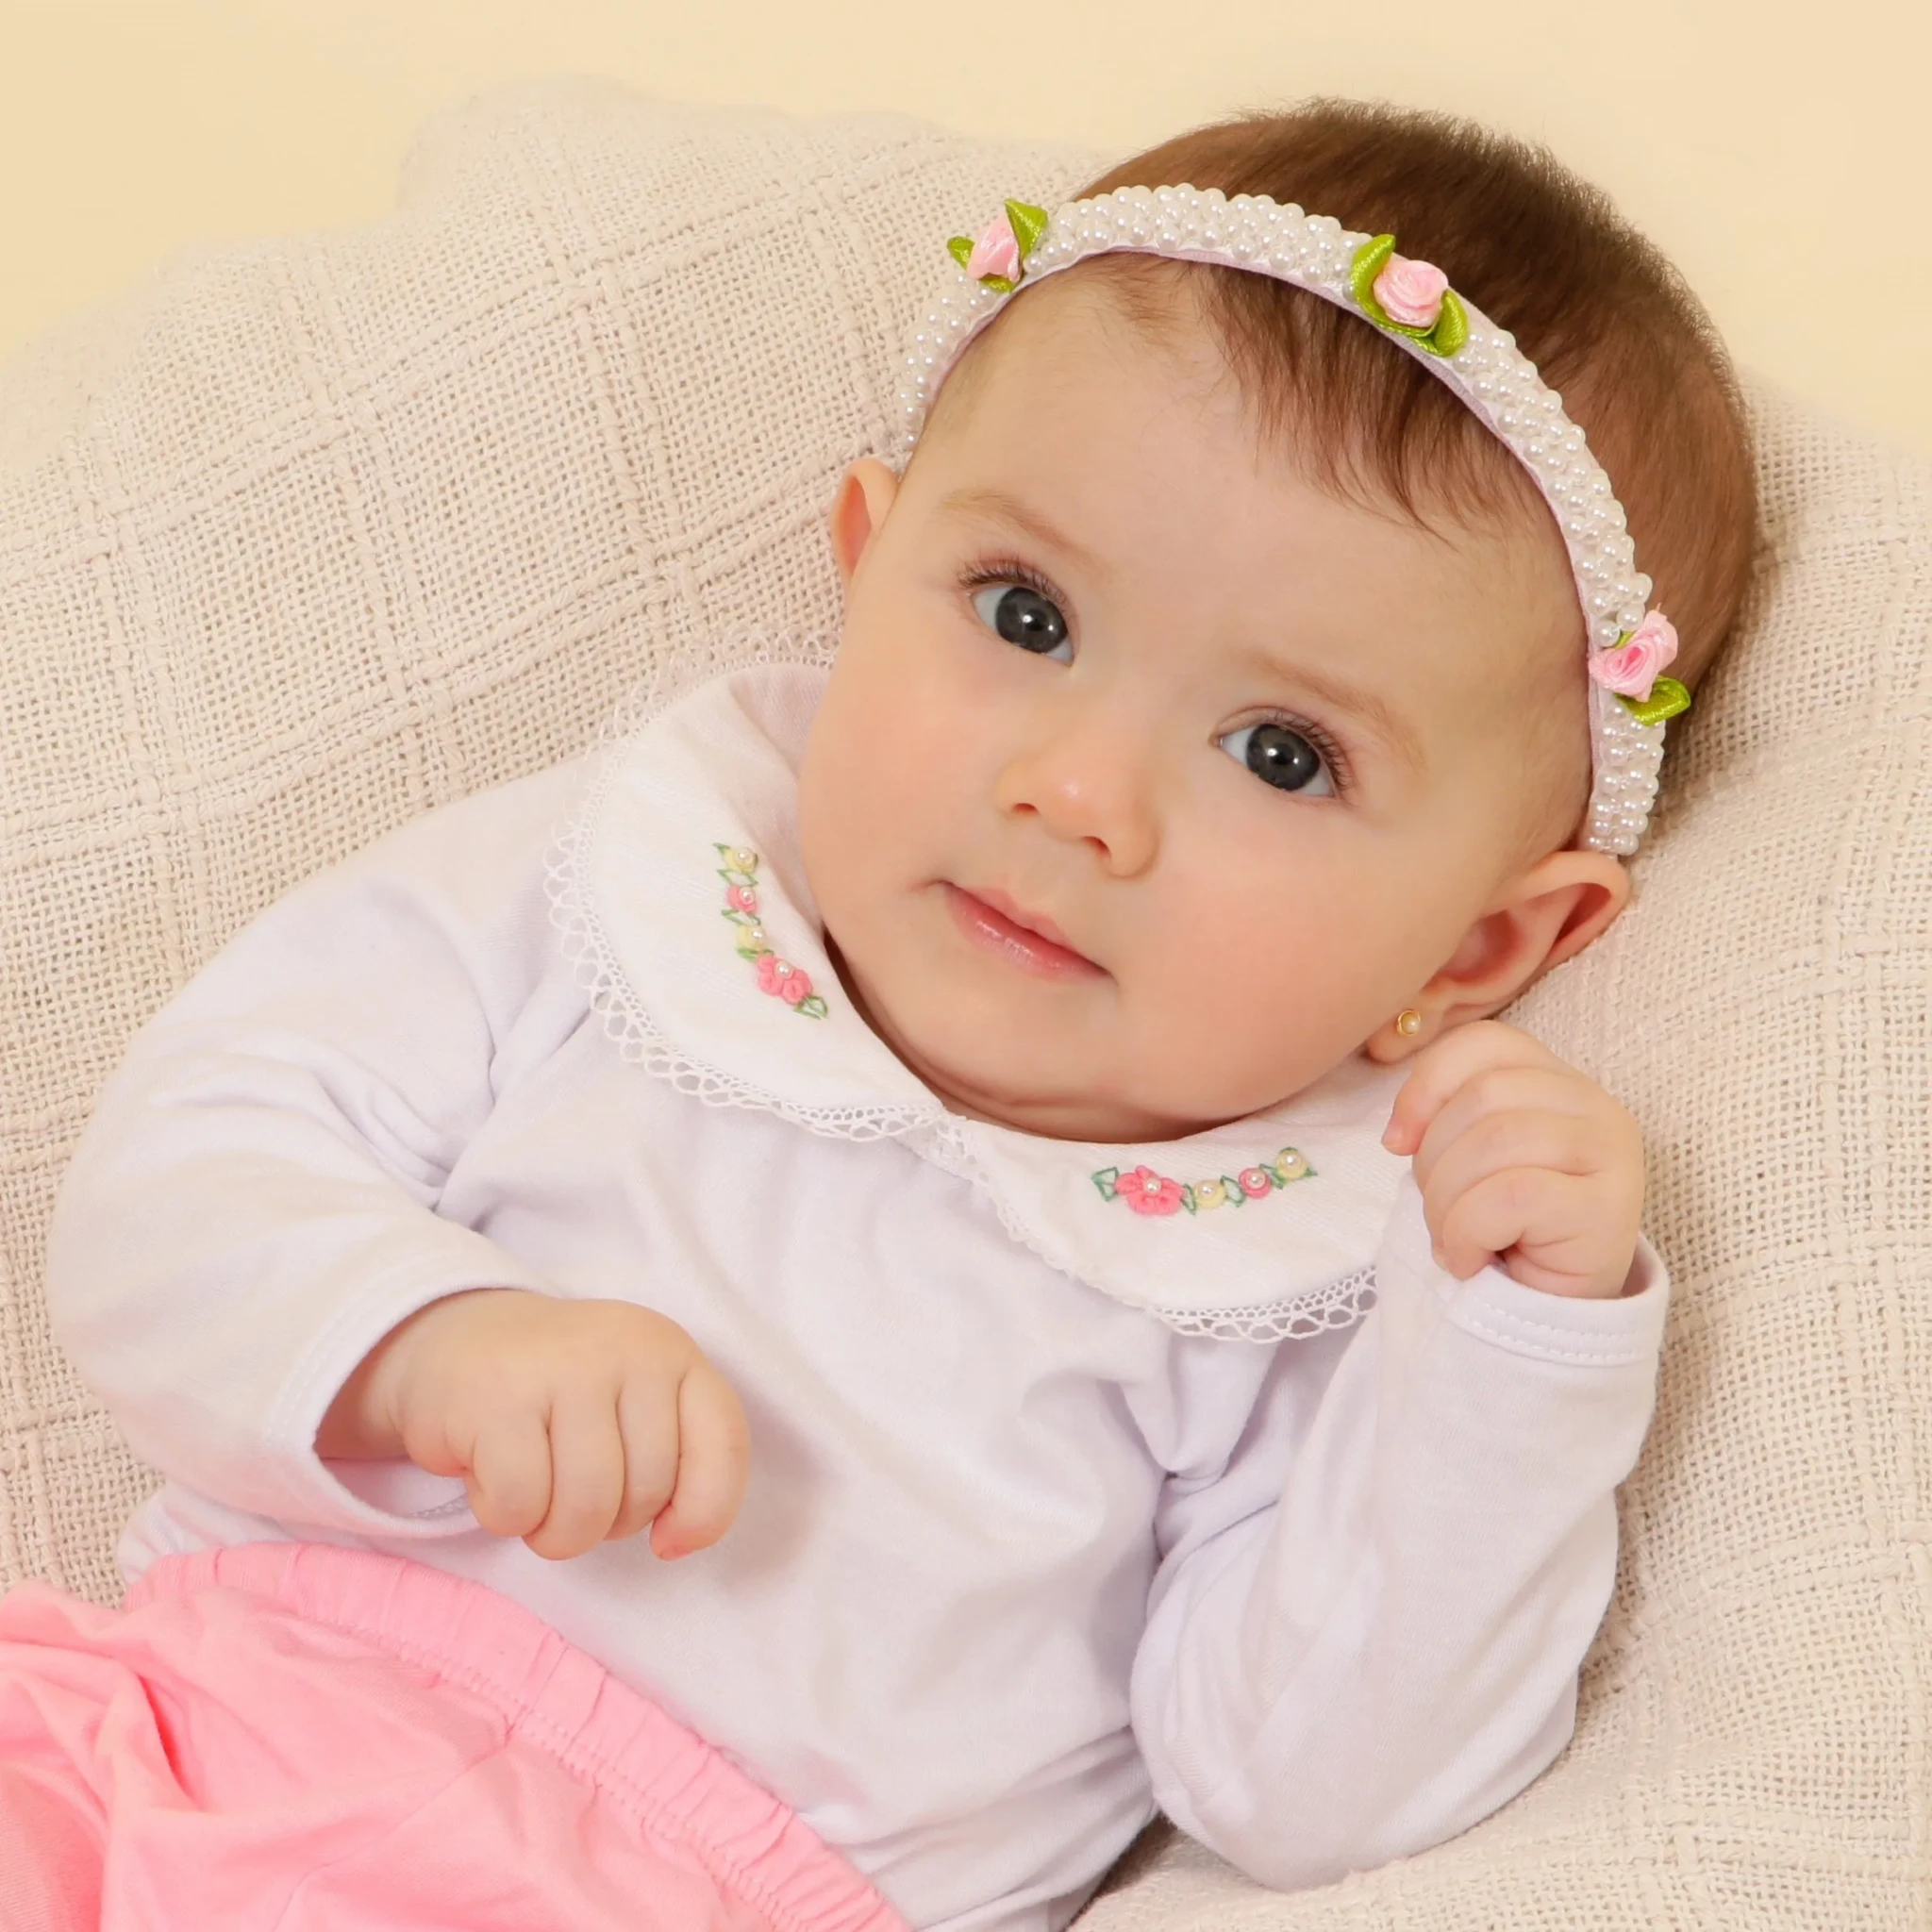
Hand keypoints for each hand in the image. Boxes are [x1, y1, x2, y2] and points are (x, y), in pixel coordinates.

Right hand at [316, 1290, 749, 1560]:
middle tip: (568, 1489)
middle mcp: (625, 1348)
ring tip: (533, 1492)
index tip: (667, 1539)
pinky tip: (489, 1475)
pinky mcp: (495, 1398)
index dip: (705, 1512)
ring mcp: (561, 1367)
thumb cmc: (559, 1396)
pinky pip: (520, 1504)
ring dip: (553, 1531)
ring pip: (586, 1508)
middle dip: (606, 1523)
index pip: (723, 1443)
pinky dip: (503, 1515)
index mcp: (671, 1351)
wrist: (456, 1341)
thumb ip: (677, 1460)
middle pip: (646, 1493)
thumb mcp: (635, 1404)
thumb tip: (674, 1542)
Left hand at [1381, 1019, 1642, 1299]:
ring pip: (1495, 1143)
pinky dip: (1467, 1232)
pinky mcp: (1609, 1210)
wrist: (1550, 1314)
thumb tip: (1400, 1133)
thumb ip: (1444, 1119)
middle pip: (1483, 1096)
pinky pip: (1509, 1197)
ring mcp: (1611, 1155)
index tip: (1397, 1143)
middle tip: (1439, 1212)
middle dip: (1434, 1159)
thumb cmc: (1503, 1231)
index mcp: (1559, 1082)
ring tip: (1455, 1239)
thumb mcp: (1465, 1160)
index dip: (1427, 1084)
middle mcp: (1597, 1107)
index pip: (1486, 1043)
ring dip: (1447, 1202)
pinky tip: (1471, 1260)